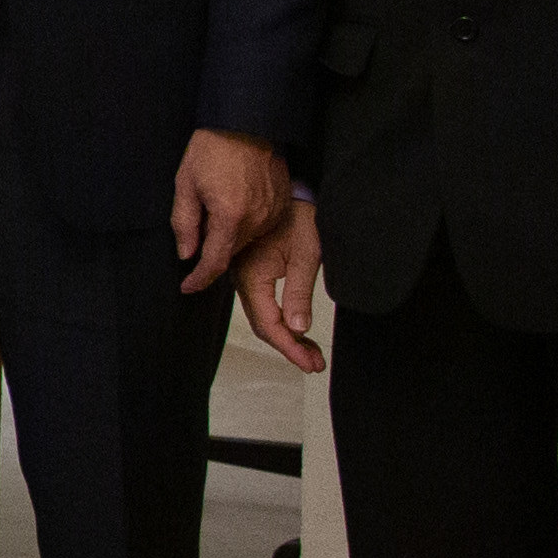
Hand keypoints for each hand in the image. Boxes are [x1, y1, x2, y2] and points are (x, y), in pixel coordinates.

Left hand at [170, 129, 293, 286]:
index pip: (215, 262)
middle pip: (230, 251)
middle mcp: (256, 219)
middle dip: (211, 249)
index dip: (199, 278)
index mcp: (230, 216)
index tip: (188, 286)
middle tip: (198, 228)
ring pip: (245, 240)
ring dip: (228, 235)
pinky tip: (234, 202)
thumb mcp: (186, 184)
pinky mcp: (282, 205)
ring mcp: (272, 213)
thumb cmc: (213, 149)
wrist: (247, 124)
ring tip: (217, 205)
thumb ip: (185, 224)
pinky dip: (244, 224)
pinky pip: (260, 226)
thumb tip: (186, 254)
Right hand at [229, 217, 325, 372]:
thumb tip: (297, 328)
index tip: (309, 363)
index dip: (290, 347)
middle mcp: (243, 279)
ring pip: (263, 318)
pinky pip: (264, 306)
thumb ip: (299, 294)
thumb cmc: (298, 217)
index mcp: (252, 275)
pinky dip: (281, 323)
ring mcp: (246, 278)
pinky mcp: (253, 275)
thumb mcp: (306, 255)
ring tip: (311, 354)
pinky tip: (297, 332)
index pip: (269, 324)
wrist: (291, 193)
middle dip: (289, 347)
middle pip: (263, 326)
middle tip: (314, 363)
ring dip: (286, 338)